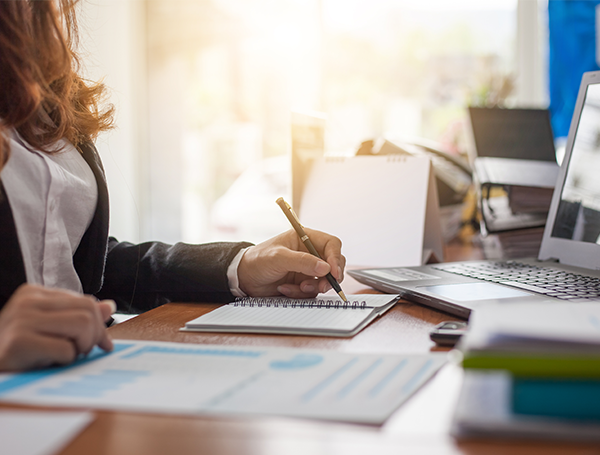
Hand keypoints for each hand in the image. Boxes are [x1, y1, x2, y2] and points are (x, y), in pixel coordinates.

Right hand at [0, 284, 114, 371]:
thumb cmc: (19, 354)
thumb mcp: (49, 330)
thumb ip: (77, 316)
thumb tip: (110, 306)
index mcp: (34, 294)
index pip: (86, 302)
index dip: (99, 326)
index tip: (100, 344)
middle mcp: (27, 301)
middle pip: (88, 311)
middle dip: (93, 336)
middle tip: (81, 353)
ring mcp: (21, 320)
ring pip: (83, 325)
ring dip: (81, 348)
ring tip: (64, 357)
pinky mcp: (19, 342)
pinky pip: (66, 349)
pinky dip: (65, 361)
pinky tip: (47, 364)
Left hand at [237, 228, 345, 297]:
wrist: (244, 278)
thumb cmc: (258, 260)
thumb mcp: (278, 258)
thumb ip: (302, 262)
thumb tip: (325, 268)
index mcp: (305, 238)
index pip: (331, 244)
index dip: (335, 258)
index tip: (333, 272)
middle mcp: (309, 252)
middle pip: (333, 263)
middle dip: (329, 277)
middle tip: (322, 286)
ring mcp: (307, 269)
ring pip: (324, 280)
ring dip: (313, 287)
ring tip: (297, 287)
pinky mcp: (303, 282)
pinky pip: (312, 291)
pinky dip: (300, 293)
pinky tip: (285, 288)